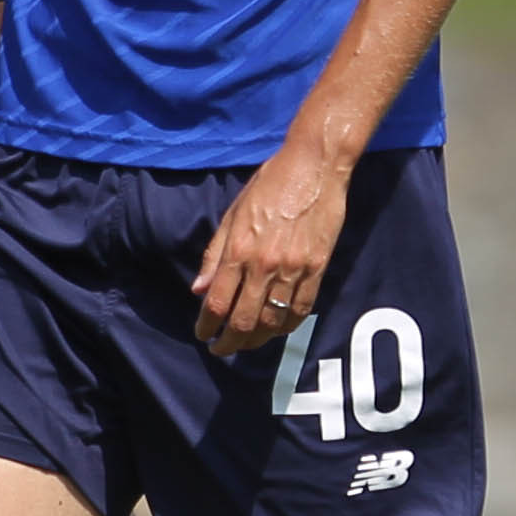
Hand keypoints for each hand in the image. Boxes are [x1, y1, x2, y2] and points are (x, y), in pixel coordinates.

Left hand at [191, 134, 355, 355]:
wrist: (314, 167)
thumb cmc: (270, 184)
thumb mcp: (233, 214)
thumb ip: (215, 254)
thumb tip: (198, 289)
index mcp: (239, 250)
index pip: (216, 302)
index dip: (207, 325)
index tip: (203, 335)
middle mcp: (264, 265)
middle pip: (243, 320)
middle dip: (229, 342)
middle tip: (222, 349)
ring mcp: (293, 269)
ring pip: (272, 321)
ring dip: (256, 339)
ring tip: (247, 343)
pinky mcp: (317, 268)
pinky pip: (301, 309)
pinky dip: (286, 326)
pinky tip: (276, 329)